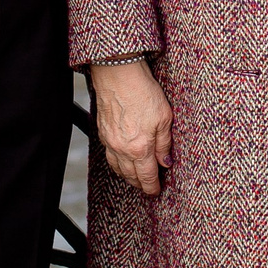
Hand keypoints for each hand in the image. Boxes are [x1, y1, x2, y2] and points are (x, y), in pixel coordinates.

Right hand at [91, 58, 171, 195]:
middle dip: (140, 184)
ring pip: (117, 168)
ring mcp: (110, 141)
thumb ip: (165, 144)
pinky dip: (116, 162)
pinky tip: (121, 160)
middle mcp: (122, 149)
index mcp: (140, 148)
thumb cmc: (143, 92)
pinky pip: (109, 155)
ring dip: (127, 176)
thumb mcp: (164, 118)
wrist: (118, 75)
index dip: (152, 187)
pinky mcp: (102, 132)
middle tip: (147, 187)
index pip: (147, 176)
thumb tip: (166, 162)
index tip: (156, 192)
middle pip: (130, 176)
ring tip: (135, 178)